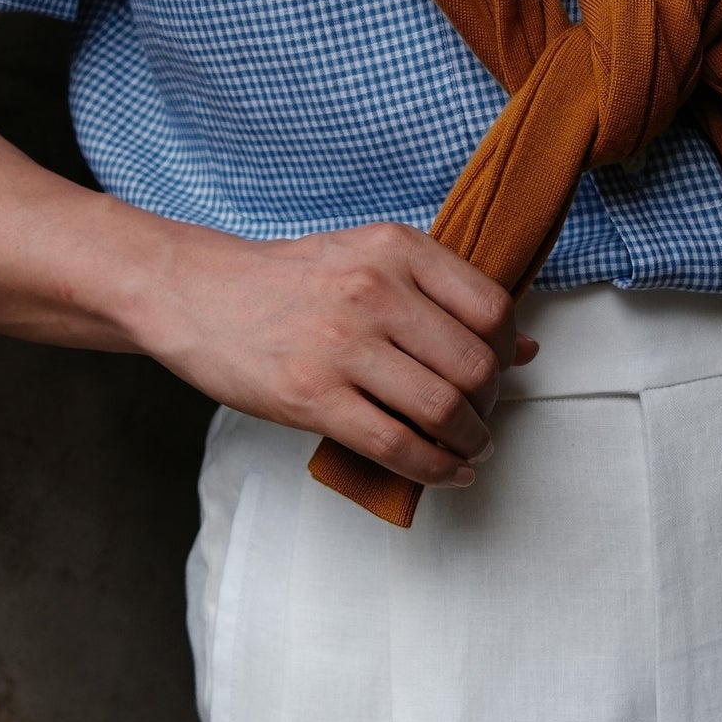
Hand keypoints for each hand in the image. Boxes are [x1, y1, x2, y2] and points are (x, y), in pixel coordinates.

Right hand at [131, 220, 536, 487]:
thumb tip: (525, 349)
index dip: (507, 351)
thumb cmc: (289, 280)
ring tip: (471, 449)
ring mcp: (342, 346)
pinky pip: (396, 446)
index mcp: (396, 248)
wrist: (196, 293)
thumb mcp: (369, 259)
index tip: (499, 370)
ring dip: (471, 442)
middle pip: (474, 365)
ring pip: (442, 410)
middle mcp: (374, 291)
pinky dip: (436, 469)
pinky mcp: (312, 397)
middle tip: (482, 416)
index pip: (491, 308)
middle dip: (491, 404)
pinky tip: (447, 473)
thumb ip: (443, 296)